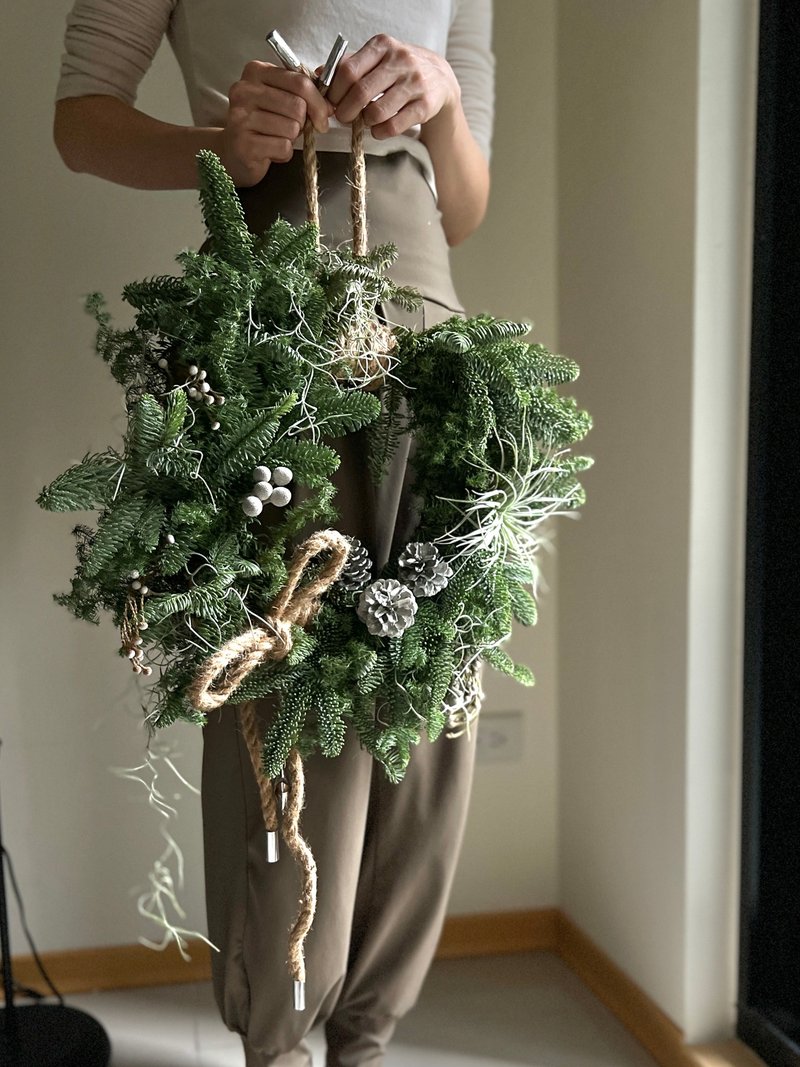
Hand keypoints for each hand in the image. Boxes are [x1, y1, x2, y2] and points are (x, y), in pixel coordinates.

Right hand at [222, 62, 332, 185]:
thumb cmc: (262, 123)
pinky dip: (283, 153)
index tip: (323, 115)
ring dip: (291, 138)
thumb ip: (303, 95)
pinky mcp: (244, 144)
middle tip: (292, 128)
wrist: (231, 151)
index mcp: (256, 71)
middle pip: (297, 106)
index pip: (299, 81)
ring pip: (292, 128)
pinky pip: (283, 147)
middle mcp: (245, 90)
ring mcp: (241, 117)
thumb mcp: (280, 98)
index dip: (318, 101)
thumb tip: (329, 106)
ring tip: (276, 138)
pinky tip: (270, 150)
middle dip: (303, 122)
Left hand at [327, 34, 460, 139]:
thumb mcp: (377, 59)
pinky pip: (393, 126)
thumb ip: (349, 65)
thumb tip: (319, 75)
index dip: (335, 91)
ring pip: (377, 112)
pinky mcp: (425, 105)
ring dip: (365, 122)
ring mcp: (414, 83)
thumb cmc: (399, 70)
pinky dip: (380, 132)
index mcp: (382, 46)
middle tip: (344, 117)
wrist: (440, 79)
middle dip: (346, 111)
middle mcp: (400, 60)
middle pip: (360, 92)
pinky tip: (378, 129)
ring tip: (364, 121)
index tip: (332, 102)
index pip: (348, 70)